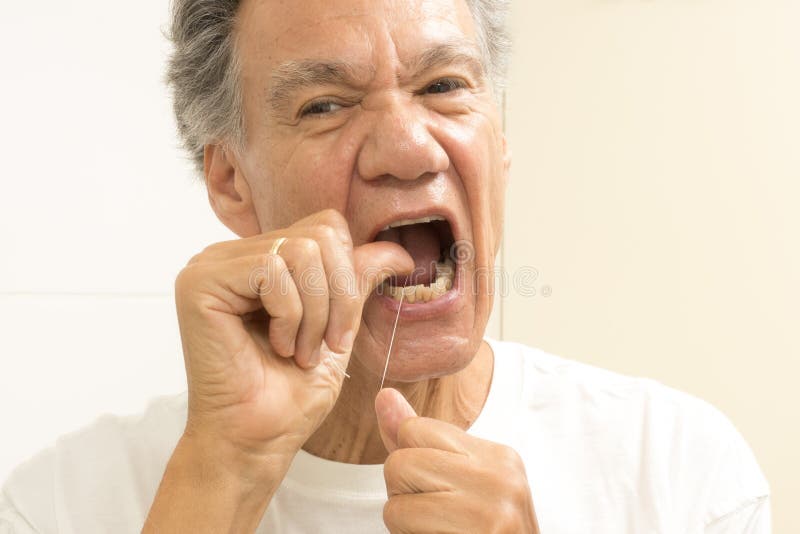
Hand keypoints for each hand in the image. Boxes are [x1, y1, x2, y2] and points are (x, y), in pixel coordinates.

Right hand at [174, 209, 412, 473]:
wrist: (255, 440)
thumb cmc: (290, 394)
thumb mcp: (337, 328)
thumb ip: (356, 282)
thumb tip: (398, 252)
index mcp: (261, 260)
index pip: (326, 228)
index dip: (348, 276)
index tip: (341, 334)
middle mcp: (232, 255)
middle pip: (320, 234)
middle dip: (339, 296)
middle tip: (325, 346)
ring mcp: (212, 265)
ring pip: (301, 250)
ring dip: (316, 312)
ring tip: (300, 352)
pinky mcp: (200, 282)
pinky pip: (271, 269)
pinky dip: (290, 314)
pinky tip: (278, 347)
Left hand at [376, 388, 540, 533]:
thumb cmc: (485, 530)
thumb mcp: (461, 479)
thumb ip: (420, 440)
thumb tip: (384, 396)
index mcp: (499, 456)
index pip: (416, 429)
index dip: (412, 461)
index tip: (439, 488)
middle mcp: (499, 478)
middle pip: (399, 463)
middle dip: (403, 494)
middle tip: (437, 516)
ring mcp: (487, 512)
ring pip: (394, 503)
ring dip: (405, 524)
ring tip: (440, 531)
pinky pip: (402, 528)